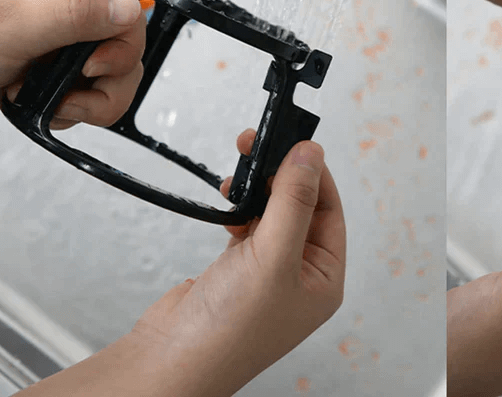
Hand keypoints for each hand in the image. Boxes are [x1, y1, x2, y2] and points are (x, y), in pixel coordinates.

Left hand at [0, 0, 144, 126]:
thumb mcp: (16, 26)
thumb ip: (77, 16)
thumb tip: (130, 6)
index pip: (126, 19)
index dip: (121, 50)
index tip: (91, 67)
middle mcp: (66, 25)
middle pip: (124, 60)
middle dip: (109, 88)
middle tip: (73, 96)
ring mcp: (56, 56)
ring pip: (106, 86)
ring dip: (88, 106)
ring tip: (53, 105)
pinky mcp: (43, 83)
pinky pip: (79, 104)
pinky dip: (67, 115)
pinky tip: (36, 107)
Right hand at [15, 134, 345, 396]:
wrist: (171, 359)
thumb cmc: (229, 330)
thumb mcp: (273, 257)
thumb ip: (293, 202)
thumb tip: (310, 155)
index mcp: (324, 279)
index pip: (330, 210)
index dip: (314, 174)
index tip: (296, 142)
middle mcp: (300, 275)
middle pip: (300, 208)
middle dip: (280, 176)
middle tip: (260, 144)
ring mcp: (267, 273)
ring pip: (271, 214)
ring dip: (257, 190)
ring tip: (239, 173)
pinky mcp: (236, 269)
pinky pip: (247, 226)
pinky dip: (238, 209)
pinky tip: (228, 202)